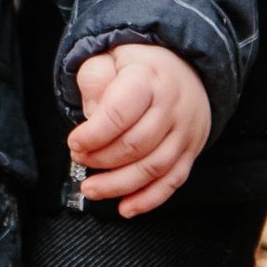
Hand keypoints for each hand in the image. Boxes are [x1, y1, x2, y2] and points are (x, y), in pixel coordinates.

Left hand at [69, 43, 211, 216]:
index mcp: (148, 79)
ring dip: (119, 186)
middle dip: (100, 159)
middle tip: (79, 159)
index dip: (93, 134)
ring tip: (91, 189)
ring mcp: (185, 131)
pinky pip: (173, 181)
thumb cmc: (138, 67)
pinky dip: (149, 199)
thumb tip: (93, 116)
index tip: (74, 142)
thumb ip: (94, 79)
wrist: (184, 68)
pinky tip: (126, 208)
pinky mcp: (192, 150)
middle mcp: (172, 106)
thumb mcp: (109, 58)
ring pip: (154, 168)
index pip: (121, 113)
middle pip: (136, 145)